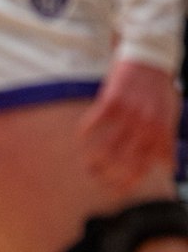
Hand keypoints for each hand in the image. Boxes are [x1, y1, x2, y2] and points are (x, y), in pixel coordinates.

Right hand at [78, 59, 179, 194]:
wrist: (151, 59)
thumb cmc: (161, 90)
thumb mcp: (171, 117)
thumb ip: (168, 142)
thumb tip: (168, 167)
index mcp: (160, 134)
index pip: (143, 167)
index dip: (127, 182)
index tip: (114, 191)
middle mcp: (145, 126)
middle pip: (123, 160)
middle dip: (108, 175)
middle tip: (95, 180)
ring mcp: (129, 114)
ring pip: (108, 144)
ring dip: (94, 157)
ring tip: (85, 165)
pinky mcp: (113, 99)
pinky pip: (96, 120)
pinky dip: (87, 130)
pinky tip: (80, 136)